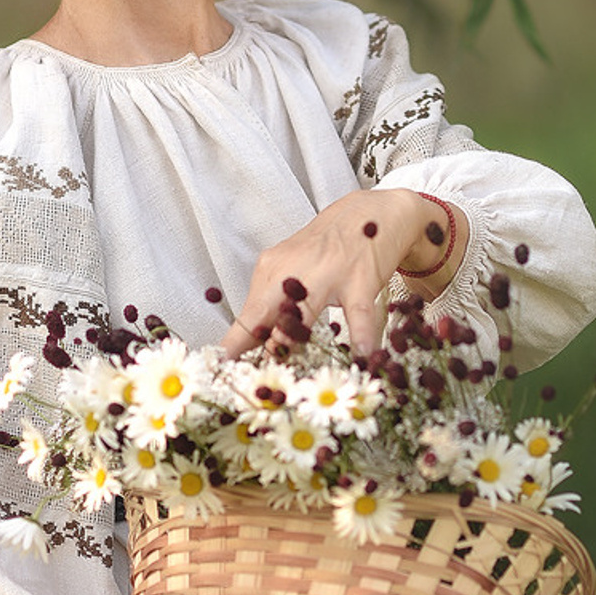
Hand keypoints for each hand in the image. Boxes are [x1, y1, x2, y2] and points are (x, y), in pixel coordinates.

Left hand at [219, 189, 465, 358]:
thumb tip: (255, 348)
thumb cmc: (329, 247)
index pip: (247, 316)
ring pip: (302, 313)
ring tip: (285, 373)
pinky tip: (362, 356)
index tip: (222, 372)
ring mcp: (327, 273)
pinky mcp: (360, 278)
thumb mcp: (296, 271)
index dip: (234, 348)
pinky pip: (357, 313)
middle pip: (264, 315)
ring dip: (291, 343)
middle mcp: (293, 270)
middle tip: (249, 384)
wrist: (373, 210)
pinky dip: (360, 336)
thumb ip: (278, 307)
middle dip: (254, 352)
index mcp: (273, 270)